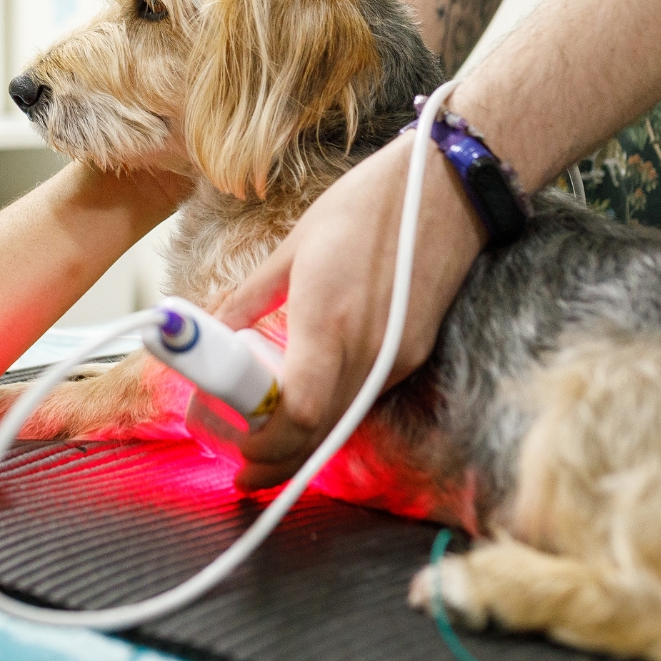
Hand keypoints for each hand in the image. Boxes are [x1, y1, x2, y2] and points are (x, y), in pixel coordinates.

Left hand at [216, 136, 485, 488]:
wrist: (449, 190)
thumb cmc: (369, 205)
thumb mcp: (294, 246)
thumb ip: (249, 297)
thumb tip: (211, 326)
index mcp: (329, 321)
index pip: (300, 413)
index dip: (265, 443)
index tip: (236, 446)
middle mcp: (368, 350)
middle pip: (321, 435)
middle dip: (277, 461)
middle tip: (242, 470)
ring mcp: (396, 357)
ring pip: (344, 424)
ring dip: (304, 446)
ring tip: (265, 446)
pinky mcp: (413, 354)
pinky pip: (364, 400)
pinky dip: (332, 417)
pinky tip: (308, 411)